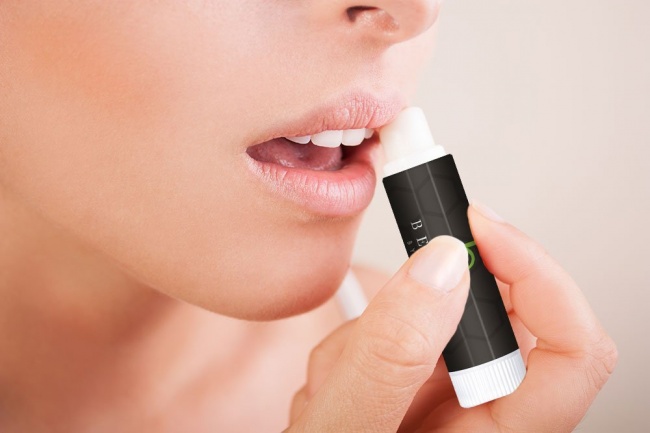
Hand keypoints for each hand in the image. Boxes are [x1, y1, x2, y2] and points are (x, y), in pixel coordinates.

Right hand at [286, 201, 617, 431]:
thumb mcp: (343, 426)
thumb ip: (389, 356)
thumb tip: (443, 265)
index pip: (571, 352)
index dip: (536, 275)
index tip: (478, 228)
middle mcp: (485, 417)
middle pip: (500, 318)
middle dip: (422, 304)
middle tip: (371, 318)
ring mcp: (452, 399)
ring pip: (442, 316)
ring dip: (375, 329)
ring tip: (333, 379)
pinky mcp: (421, 382)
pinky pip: (405, 325)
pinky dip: (359, 338)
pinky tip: (334, 379)